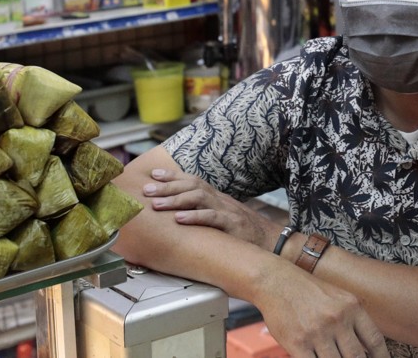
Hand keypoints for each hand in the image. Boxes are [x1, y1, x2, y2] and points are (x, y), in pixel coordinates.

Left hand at [143, 168, 281, 251]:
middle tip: (146, 190)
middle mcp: (220, 199)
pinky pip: (212, 218)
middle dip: (167, 186)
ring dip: (175, 200)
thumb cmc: (243, 233)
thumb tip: (180, 214)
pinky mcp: (233, 225)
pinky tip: (179, 219)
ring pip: (198, 198)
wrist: (272, 242)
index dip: (173, 176)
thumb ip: (205, 212)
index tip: (153, 175)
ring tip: (156, 204)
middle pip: (191, 186)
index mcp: (217, 197)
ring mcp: (227, 210)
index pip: (192, 180)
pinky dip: (194, 217)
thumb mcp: (222, 218)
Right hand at [254, 265, 391, 357]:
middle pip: (356, 357)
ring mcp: (317, 332)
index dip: (381, 357)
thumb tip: (367, 350)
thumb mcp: (338, 298)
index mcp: (351, 307)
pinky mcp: (297, 343)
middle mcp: (337, 319)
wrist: (276, 281)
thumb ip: (354, 321)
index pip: (374, 340)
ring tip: (333, 357)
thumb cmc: (309, 291)